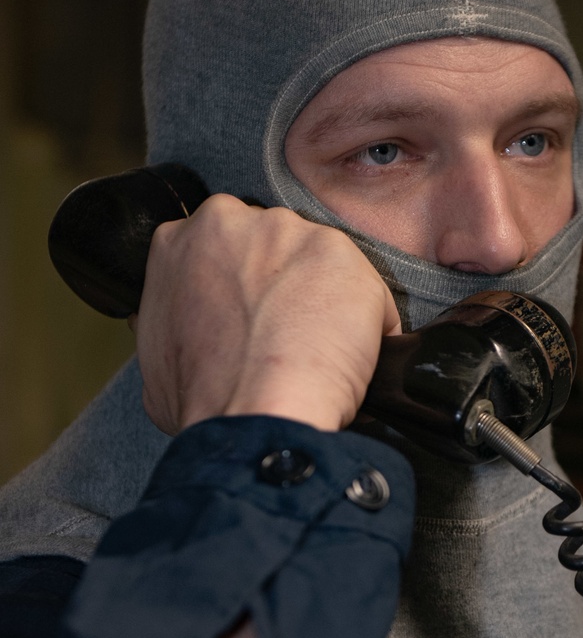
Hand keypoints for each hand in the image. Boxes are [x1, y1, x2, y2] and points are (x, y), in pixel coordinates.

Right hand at [132, 195, 400, 434]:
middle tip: (286, 336)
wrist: (254, 415)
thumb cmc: (205, 400)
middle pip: (268, 247)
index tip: (254, 317)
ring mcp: (284, 232)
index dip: (242, 288)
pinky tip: (350, 358)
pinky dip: (368, 325)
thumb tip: (200, 344)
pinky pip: (364, 290)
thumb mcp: (159, 359)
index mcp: (176, 242)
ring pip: (316, 263)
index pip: (220, 252)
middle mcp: (227, 222)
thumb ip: (180, 326)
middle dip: (280, 284)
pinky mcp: (336, 250)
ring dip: (323, 300)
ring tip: (317, 352)